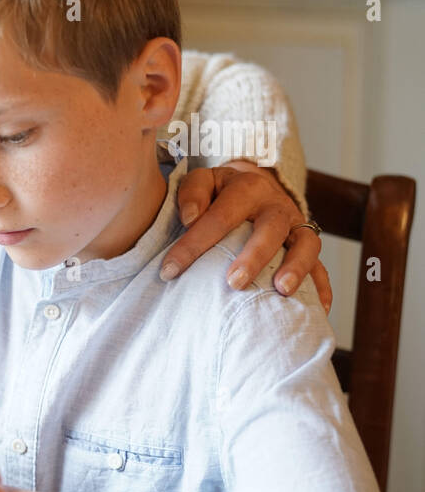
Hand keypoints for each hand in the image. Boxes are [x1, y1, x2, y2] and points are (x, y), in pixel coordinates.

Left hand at [160, 160, 331, 311]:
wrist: (256, 184)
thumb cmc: (220, 191)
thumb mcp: (203, 180)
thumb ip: (192, 193)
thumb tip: (190, 218)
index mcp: (247, 189)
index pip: (219, 217)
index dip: (193, 245)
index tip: (169, 271)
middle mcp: (277, 206)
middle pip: (270, 229)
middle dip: (254, 257)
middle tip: (234, 283)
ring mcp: (297, 226)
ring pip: (306, 244)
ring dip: (297, 268)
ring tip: (283, 291)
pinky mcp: (308, 245)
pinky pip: (322, 267)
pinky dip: (322, 287)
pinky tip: (318, 310)